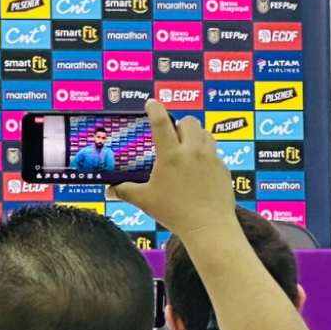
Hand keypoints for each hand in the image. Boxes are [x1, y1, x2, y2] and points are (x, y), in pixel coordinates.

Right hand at [109, 100, 236, 239]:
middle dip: (179, 124)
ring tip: (187, 147)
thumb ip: (125, 192)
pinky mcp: (223, 169)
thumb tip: (108, 191)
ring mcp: (210, 159)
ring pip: (205, 133)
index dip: (155, 109)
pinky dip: (206, 154)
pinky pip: (215, 152)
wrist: (208, 226)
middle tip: (172, 136)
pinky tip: (199, 168)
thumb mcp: (145, 201)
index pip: (161, 123)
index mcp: (170, 156)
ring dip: (195, 135)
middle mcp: (192, 152)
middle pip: (189, 122)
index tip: (151, 103)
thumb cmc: (174, 212)